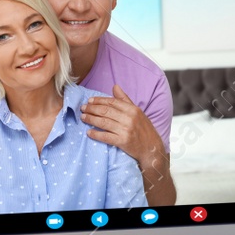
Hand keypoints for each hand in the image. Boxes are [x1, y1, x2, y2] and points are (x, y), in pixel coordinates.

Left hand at [82, 85, 172, 203]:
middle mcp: (129, 118)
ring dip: (91, 119)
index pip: (112, 102)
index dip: (99, 100)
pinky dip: (96, 134)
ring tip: (83, 117)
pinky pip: (106, 137)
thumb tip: (115, 86)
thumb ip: (125, 99)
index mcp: (133, 109)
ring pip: (104, 122)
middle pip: (106, 111)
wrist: (152, 148)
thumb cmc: (144, 129)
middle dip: (92, 109)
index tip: (90, 101)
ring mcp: (126, 130)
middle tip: (83, 108)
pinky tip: (89, 132)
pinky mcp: (123, 141)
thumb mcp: (137, 112)